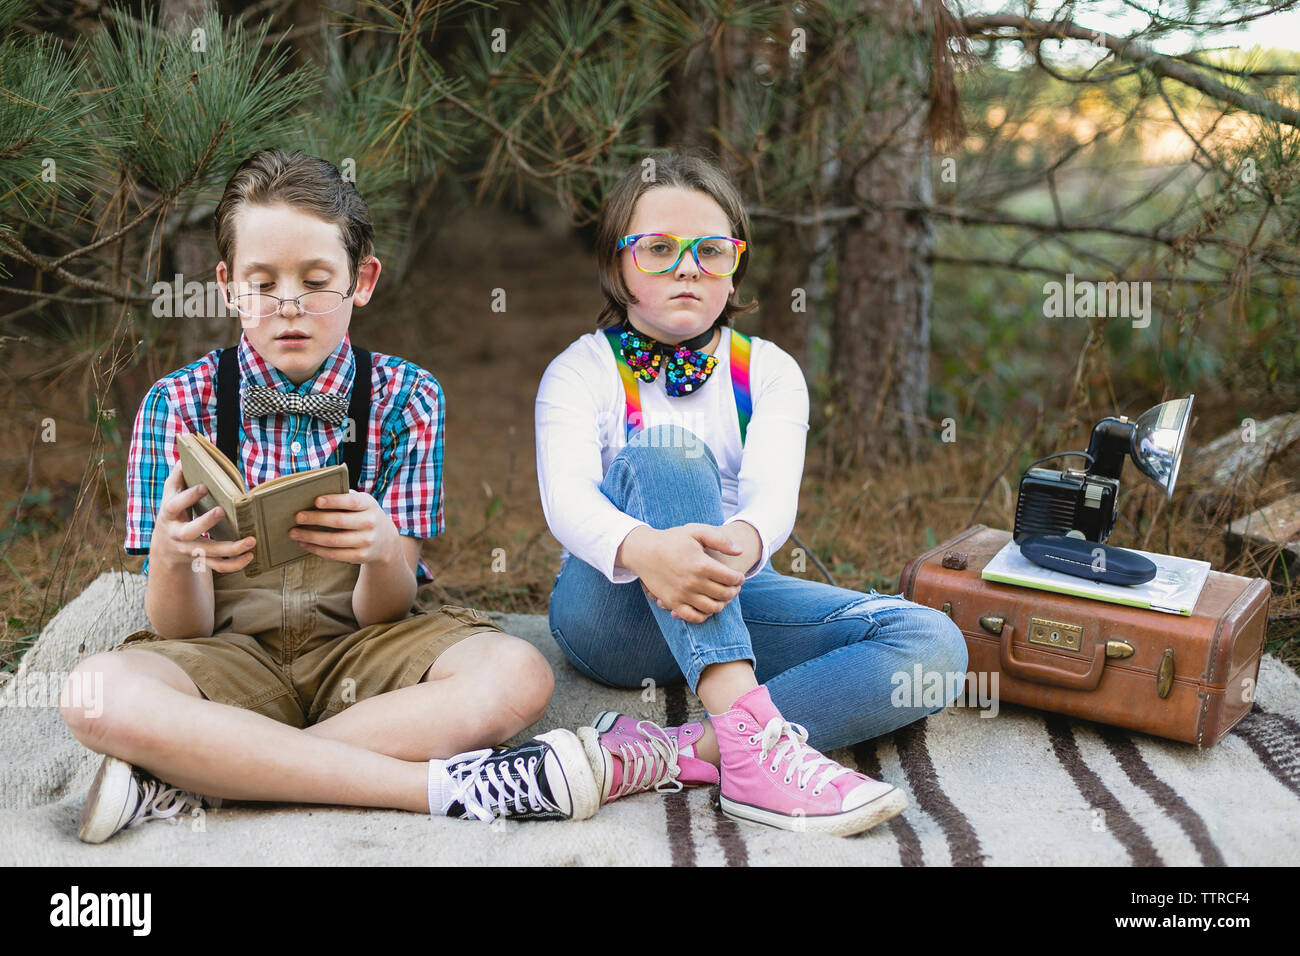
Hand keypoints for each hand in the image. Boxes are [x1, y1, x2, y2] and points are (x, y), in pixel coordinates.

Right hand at [152, 462, 255, 573]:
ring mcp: (190, 550)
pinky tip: (250, 555)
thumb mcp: (170, 495)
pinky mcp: (202, 560)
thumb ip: (177, 478)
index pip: (175, 506)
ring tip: (251, 541)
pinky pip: (219, 566)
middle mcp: (178, 535)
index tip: (204, 486)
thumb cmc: (174, 513)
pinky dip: (235, 564)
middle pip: (190, 532)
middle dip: (206, 522)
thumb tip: (185, 458)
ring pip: (209, 553)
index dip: (188, 497)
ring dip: (231, 549)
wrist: (165, 547)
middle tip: (222, 511)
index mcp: (169, 516)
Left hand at [289, 490, 402, 565]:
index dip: (334, 501)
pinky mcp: (360, 556)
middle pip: (339, 521)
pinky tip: (305, 544)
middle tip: (297, 517)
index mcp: (369, 505)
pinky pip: (334, 554)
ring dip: (311, 537)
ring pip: (334, 541)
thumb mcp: (362, 503)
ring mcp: (366, 541)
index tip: (316, 501)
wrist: (386, 541)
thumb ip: (345, 497)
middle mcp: (370, 523)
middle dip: (315, 519)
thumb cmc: (364, 515)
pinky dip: (316, 549)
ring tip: (294, 533)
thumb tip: (313, 492)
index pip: (351, 502)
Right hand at [623, 524, 745, 623]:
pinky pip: (693, 616)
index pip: (730, 578)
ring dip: (722, 604)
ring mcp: (682, 594)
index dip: (739, 579)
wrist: (643, 551)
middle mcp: (693, 582)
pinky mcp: (672, 602)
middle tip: (734, 587)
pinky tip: (706, 607)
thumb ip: (720, 540)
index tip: (739, 577)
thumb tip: (740, 551)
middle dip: (733, 591)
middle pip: (724, 594)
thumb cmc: (672, 540)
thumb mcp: (696, 531)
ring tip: (722, 597)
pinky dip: (704, 615)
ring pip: (711, 608)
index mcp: (701, 564)